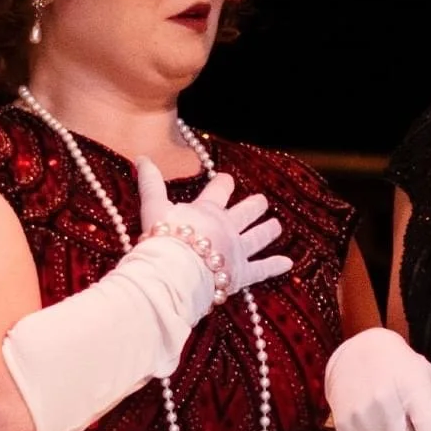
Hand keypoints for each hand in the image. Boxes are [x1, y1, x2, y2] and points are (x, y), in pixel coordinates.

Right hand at [136, 159, 292, 293]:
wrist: (175, 271)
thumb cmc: (163, 239)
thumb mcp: (153, 207)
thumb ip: (150, 183)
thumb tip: (141, 158)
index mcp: (207, 210)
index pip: (219, 190)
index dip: (223, 183)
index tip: (227, 179)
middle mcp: (226, 227)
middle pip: (245, 212)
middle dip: (254, 206)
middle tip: (262, 202)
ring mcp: (236, 250)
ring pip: (258, 237)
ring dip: (268, 230)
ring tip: (277, 226)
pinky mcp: (241, 273)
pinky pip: (262, 269)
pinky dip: (275, 266)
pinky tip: (288, 263)